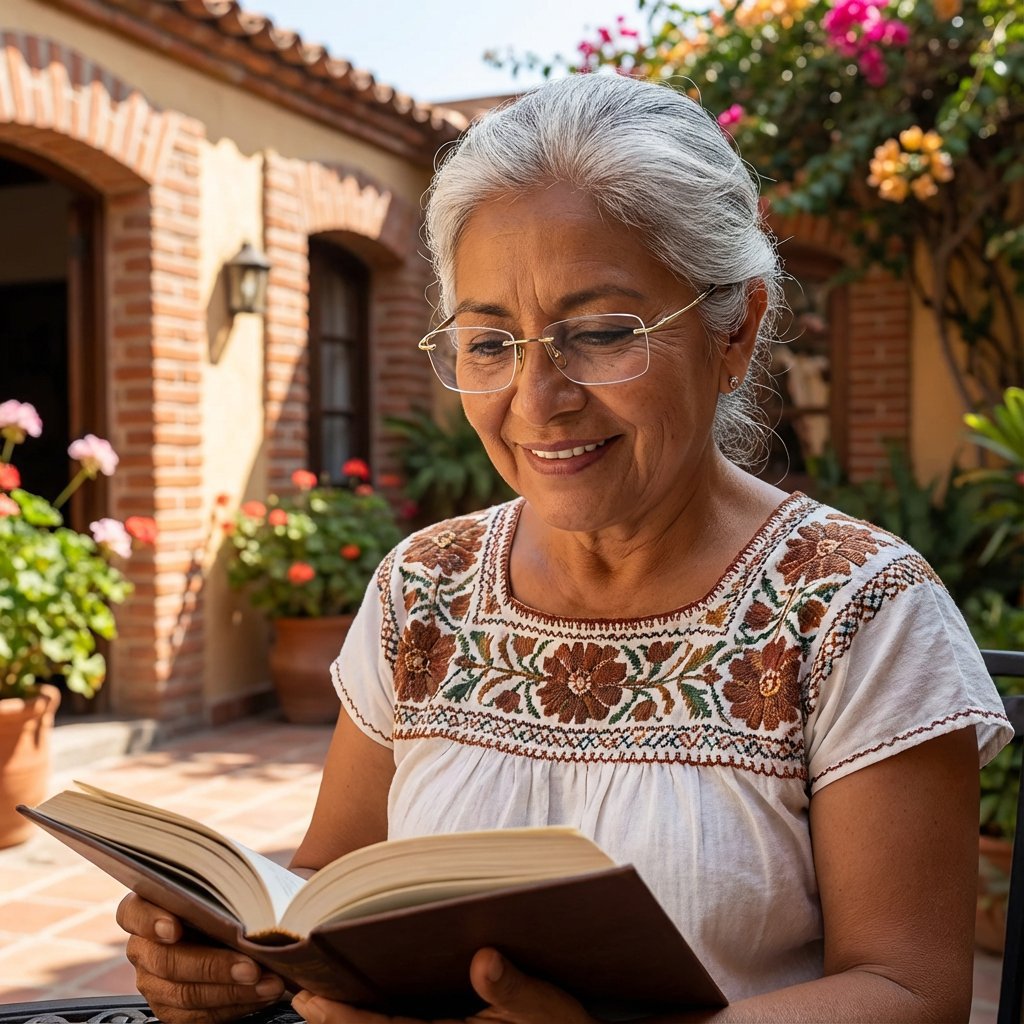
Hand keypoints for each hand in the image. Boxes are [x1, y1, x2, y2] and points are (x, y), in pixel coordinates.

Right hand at [115, 892, 284, 1022]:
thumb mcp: (223, 886)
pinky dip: (234, 1006)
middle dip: (213, 966)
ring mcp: (154, 982)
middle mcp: (144, 948)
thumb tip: (254, 894)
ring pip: (185, 994)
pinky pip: (197, 1015)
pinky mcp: (171, 1008)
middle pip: (167, 962)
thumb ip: (224, 889)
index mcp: (147, 908)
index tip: (174, 928)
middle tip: (251, 967)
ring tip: (268, 983)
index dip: (151, 921)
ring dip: (232, 991)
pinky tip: (260, 994)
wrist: (236, 925)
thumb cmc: (229, 899)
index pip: (133, 913)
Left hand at [290, 948, 597, 1023]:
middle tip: (298, 995)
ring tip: (318, 996)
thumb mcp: (548, 1009)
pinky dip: (382, 1015)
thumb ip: (515, 990)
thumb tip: (483, 958)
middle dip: (337, 1018)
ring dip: (355, 1017)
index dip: (347, 1019)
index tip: (311, 1000)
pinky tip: (368, 995)